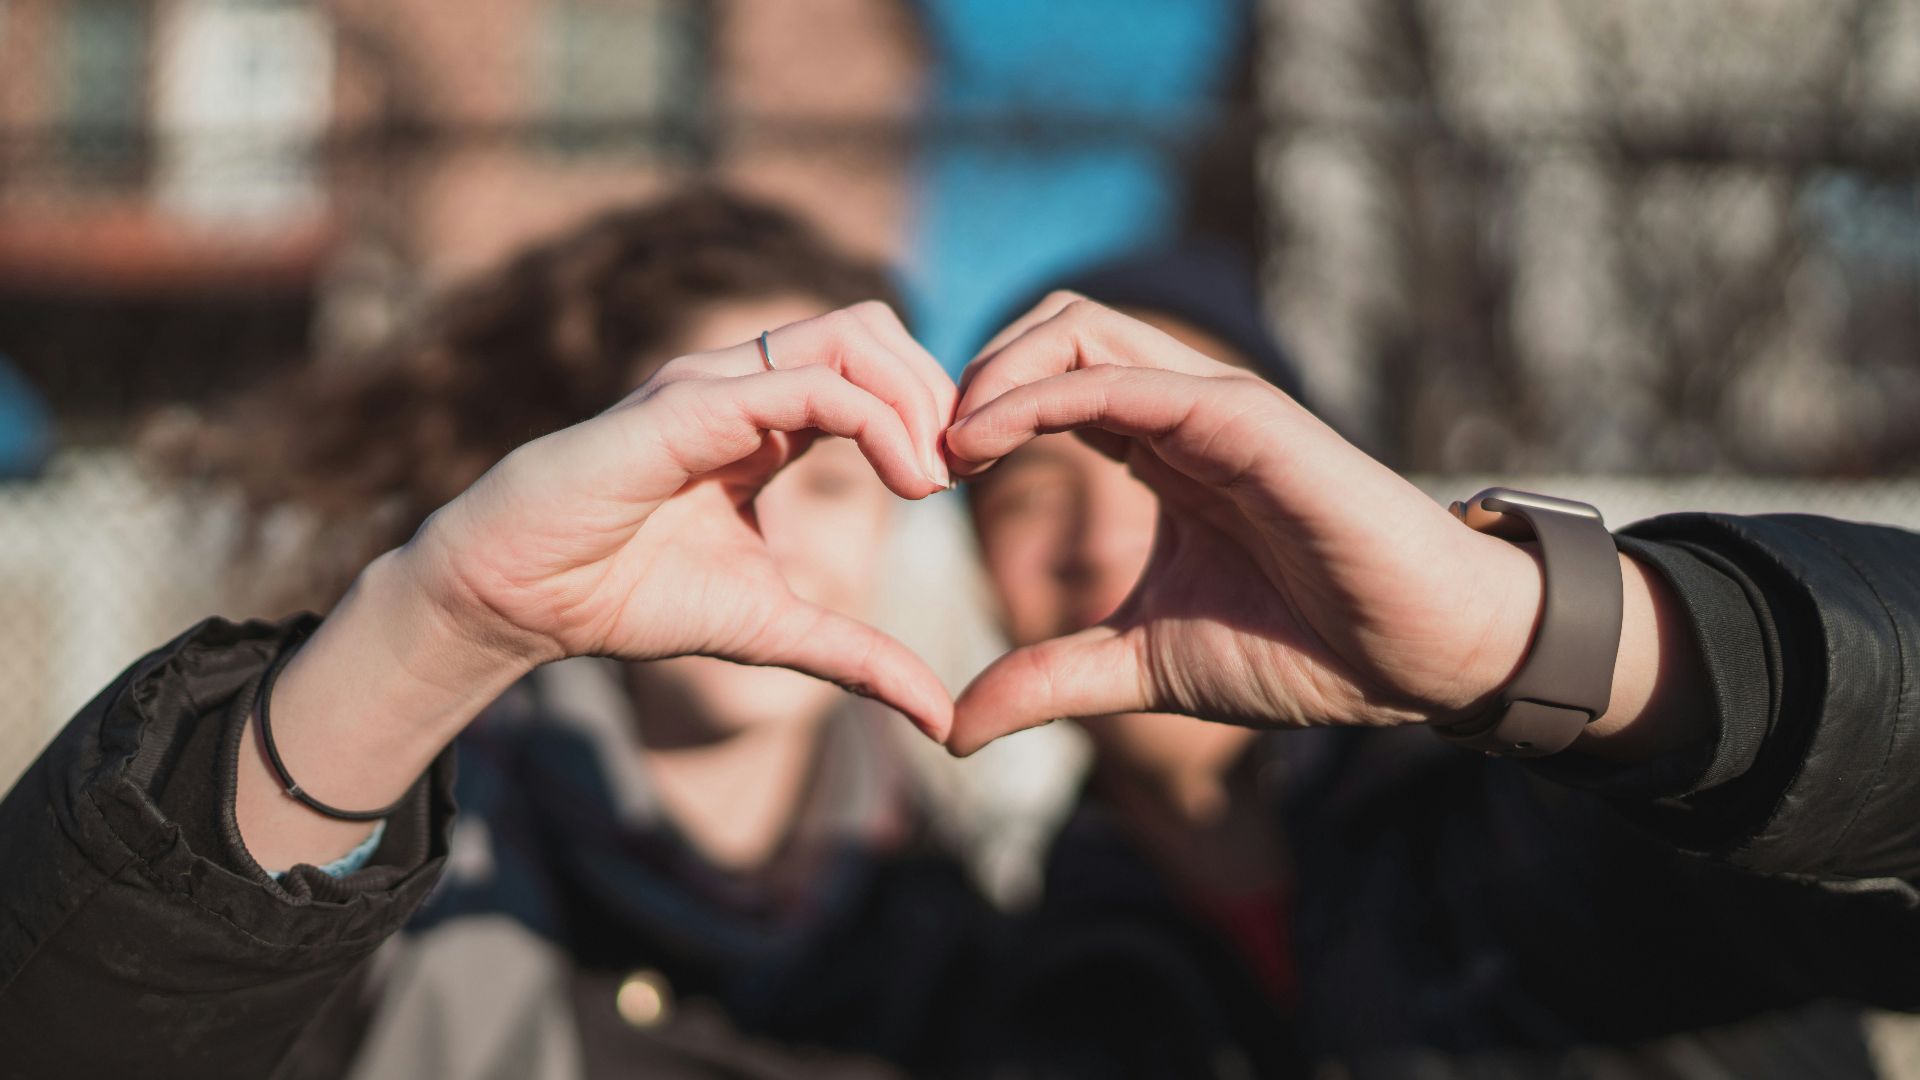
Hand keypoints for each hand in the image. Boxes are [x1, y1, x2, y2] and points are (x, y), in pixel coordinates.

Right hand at [405, 301, 958, 737]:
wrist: (519, 599)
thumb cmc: (626, 597)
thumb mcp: (772, 630)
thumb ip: (858, 658)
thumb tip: (942, 720)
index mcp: (766, 419)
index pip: (874, 368)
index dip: (933, 411)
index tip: (968, 481)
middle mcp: (744, 384)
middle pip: (875, 328)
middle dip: (938, 390)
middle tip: (965, 470)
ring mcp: (714, 384)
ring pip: (851, 335)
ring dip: (915, 397)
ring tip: (935, 477)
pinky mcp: (688, 406)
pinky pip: (807, 384)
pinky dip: (876, 420)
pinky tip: (905, 482)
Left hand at [942, 294, 1547, 754]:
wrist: (1417, 657)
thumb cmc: (1305, 649)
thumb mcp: (1143, 665)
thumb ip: (1050, 679)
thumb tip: (952, 727)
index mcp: (1160, 448)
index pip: (1048, 381)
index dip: (975, 412)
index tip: (921, 479)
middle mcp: (1181, 410)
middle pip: (1054, 326)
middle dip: (973, 372)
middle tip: (922, 453)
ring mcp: (1213, 404)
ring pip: (1080, 326)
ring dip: (993, 370)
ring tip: (945, 446)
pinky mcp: (1243, 418)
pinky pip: (1121, 379)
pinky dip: (1039, 395)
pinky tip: (984, 443)